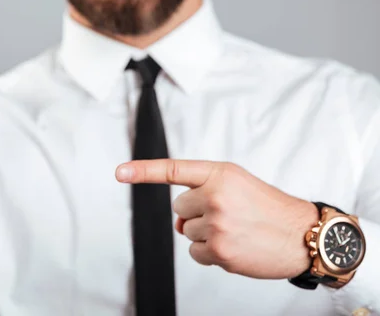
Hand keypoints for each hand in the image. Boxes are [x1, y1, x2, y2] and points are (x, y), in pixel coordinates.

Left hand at [115, 159, 318, 278]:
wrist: (303, 235)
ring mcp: (216, 224)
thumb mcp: (238, 184)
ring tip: (236, 231)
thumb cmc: (270, 209)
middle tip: (227, 216)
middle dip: (197, 213)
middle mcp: (215, 195)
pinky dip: (209, 254)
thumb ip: (203, 192)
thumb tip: (178, 222)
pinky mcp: (219, 250)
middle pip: (179, 207)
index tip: (120, 172)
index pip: (174, 169)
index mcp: (220, 173)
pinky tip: (234, 247)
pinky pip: (195, 253)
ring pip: (187, 231)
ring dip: (206, 234)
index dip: (143, 171)